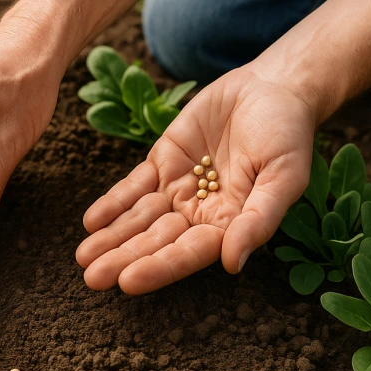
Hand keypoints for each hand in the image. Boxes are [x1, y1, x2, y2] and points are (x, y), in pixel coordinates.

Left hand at [76, 67, 317, 293]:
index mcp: (229, 225)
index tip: (127, 283)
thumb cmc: (288, 135)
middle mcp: (199, 213)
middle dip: (123, 258)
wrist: (273, 88)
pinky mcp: (162, 161)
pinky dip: (112, 203)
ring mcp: (178, 188)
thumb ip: (259, 220)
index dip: (159, 267)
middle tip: (92, 278)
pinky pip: (133, 186)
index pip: (188, 253)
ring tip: (83, 256)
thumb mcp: (284, 176)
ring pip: (139, 218)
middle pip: (156, 241)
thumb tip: (234, 263)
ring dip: (111, 237)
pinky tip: (91, 221)